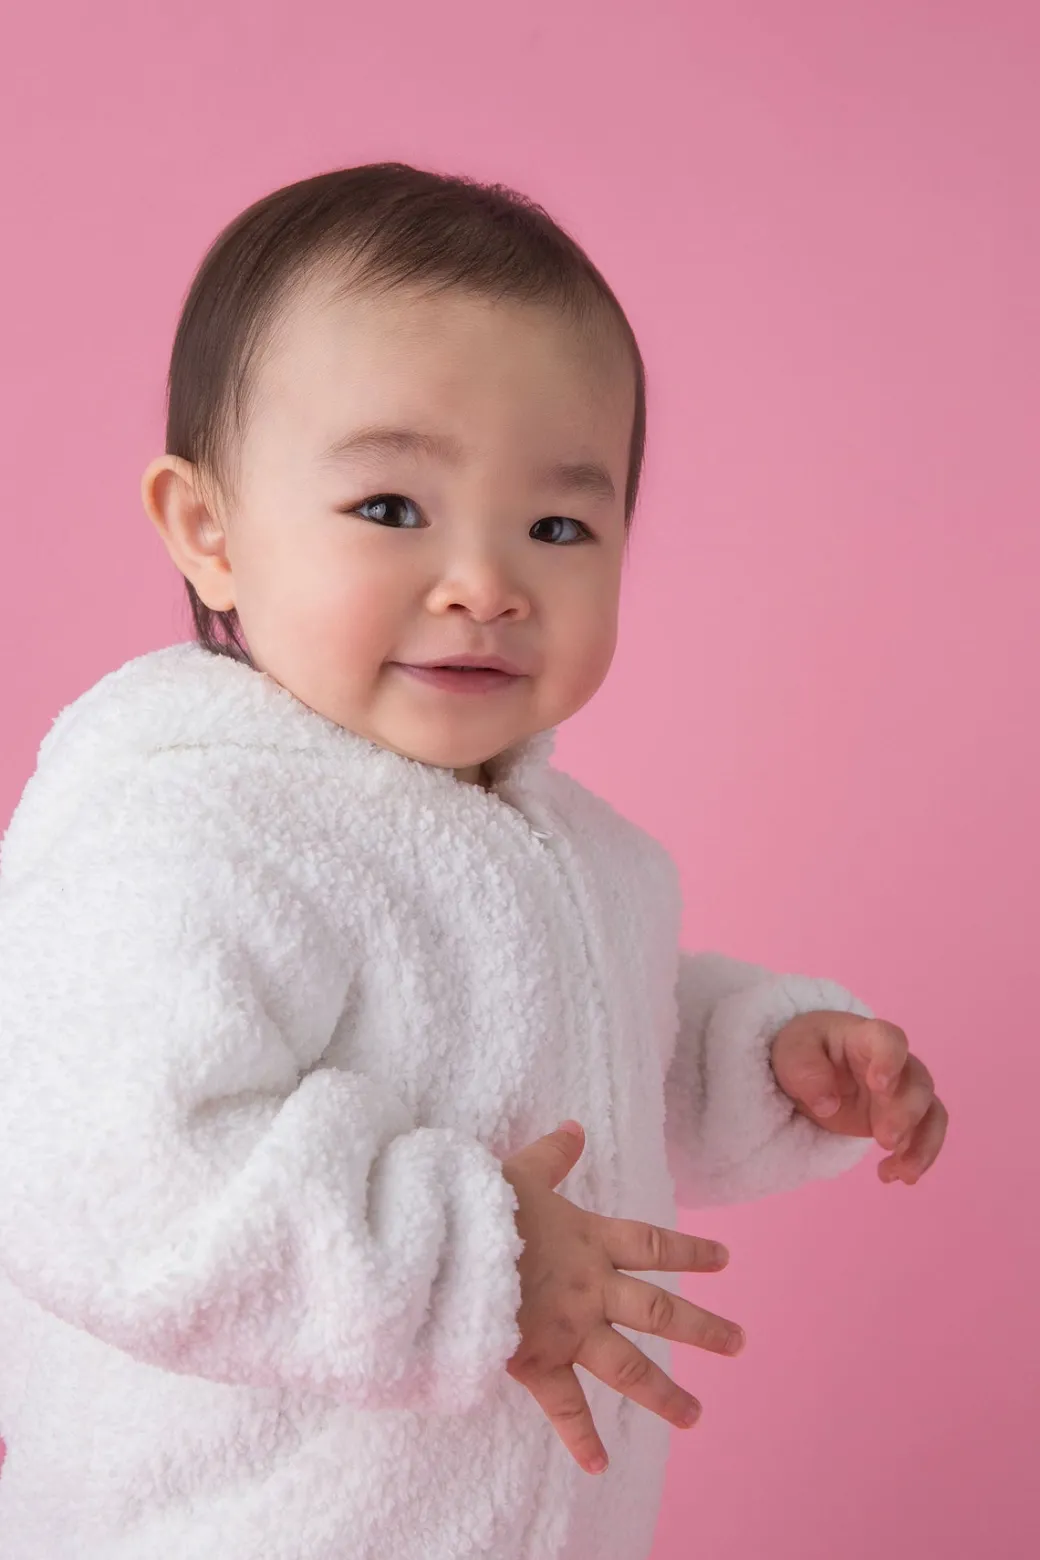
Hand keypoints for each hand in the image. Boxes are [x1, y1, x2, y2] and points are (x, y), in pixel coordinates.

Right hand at [500, 1121, 742, 1476]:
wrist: (448, 1244)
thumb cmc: (479, 1203)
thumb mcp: (519, 1171)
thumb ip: (552, 1156)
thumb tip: (575, 1128)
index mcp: (590, 1239)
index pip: (654, 1245)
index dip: (691, 1253)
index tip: (725, 1261)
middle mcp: (591, 1287)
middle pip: (659, 1311)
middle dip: (703, 1328)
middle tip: (740, 1344)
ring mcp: (569, 1328)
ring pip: (630, 1366)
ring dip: (665, 1393)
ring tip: (696, 1416)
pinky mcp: (538, 1361)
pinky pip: (565, 1406)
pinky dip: (581, 1438)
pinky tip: (600, 1466)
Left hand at [769, 1011, 947, 1184]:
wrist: (810, 1070)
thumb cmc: (804, 1052)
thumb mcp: (791, 1053)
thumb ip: (806, 1072)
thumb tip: (828, 1105)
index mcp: (865, 1037)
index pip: (889, 1039)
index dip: (890, 1060)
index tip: (879, 1086)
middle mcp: (894, 1063)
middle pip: (918, 1082)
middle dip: (906, 1113)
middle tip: (884, 1139)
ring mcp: (902, 1091)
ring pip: (932, 1111)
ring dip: (923, 1143)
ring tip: (903, 1172)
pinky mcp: (904, 1117)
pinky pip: (926, 1135)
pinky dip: (917, 1157)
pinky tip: (893, 1175)